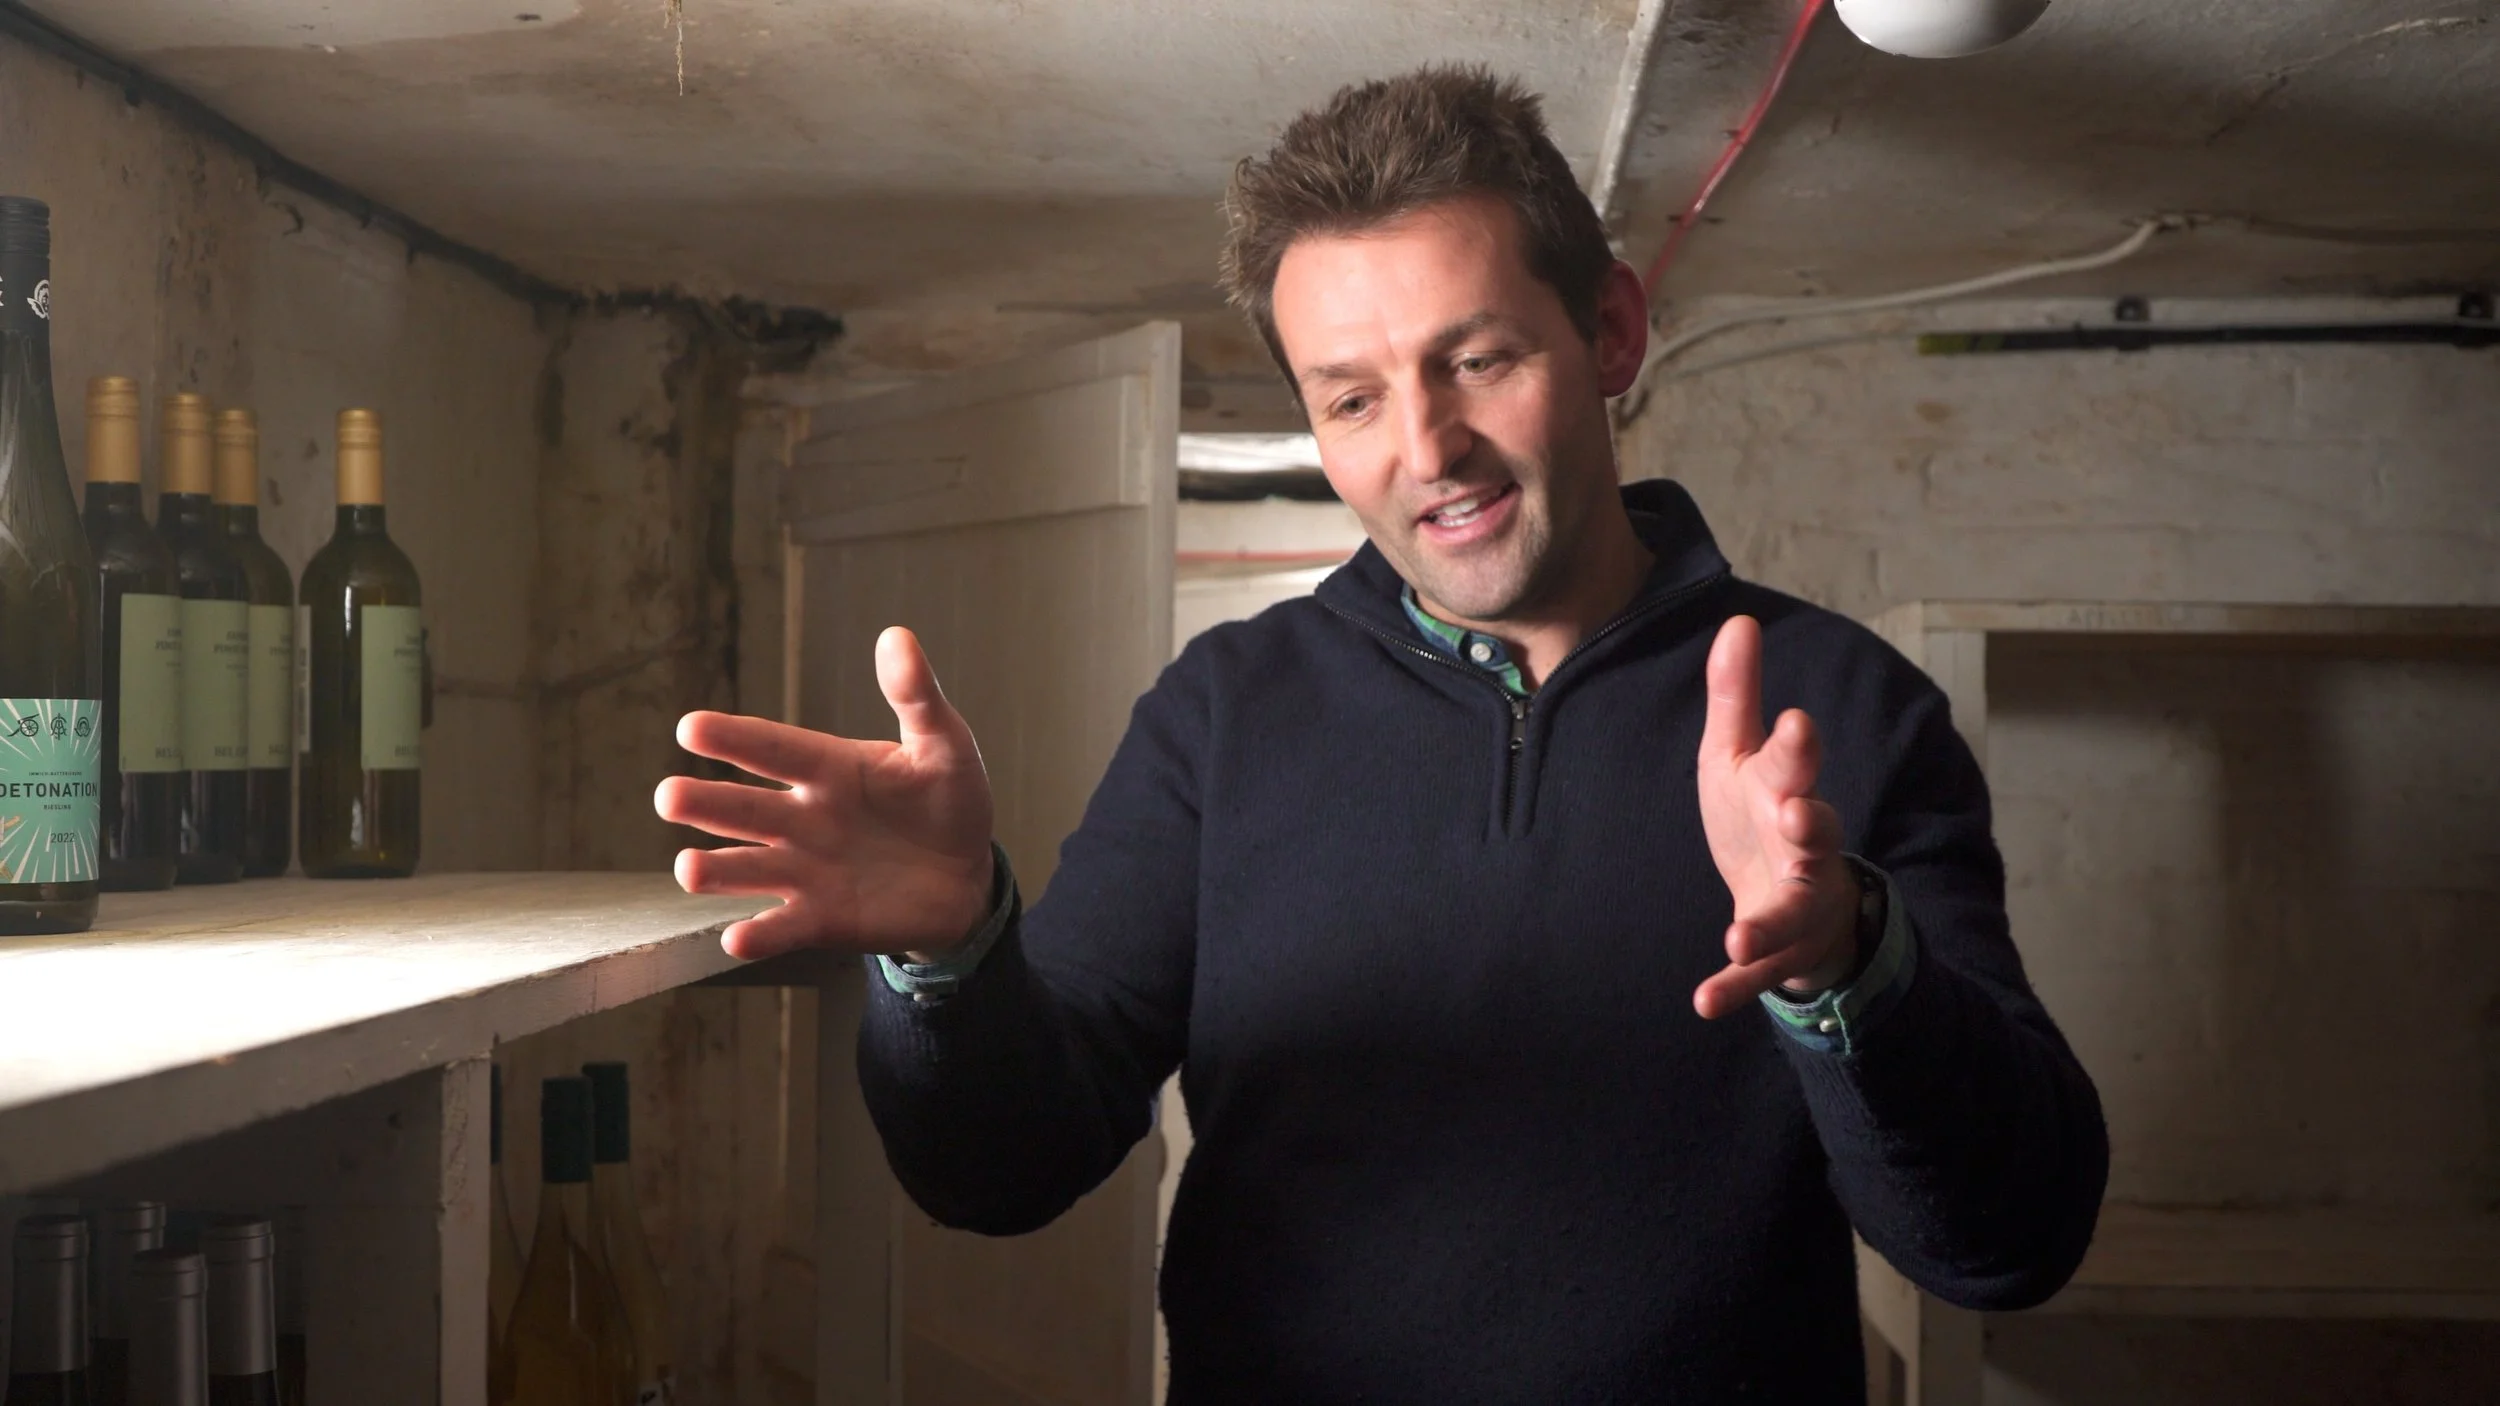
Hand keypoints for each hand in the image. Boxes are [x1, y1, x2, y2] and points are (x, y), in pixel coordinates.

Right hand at [654, 626, 995, 960]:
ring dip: (717, 870)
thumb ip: (917, 697)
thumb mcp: (943, 746)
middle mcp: (803, 818)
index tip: (691, 727)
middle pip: (746, 809)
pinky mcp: (821, 918)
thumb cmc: (948, 802)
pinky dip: (760, 934)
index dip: (735, 738)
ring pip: (748, 868)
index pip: (774, 748)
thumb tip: (896, 636)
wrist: (968, 878)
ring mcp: (807, 870)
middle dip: (705, 803)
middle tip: (668, 797)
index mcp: (828, 768)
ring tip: (688, 869)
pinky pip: (784, 927)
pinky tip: (737, 937)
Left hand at [1692, 615, 1859, 1019]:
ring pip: (1791, 908)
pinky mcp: (1779, 946)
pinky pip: (1760, 971)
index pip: (1793, 763)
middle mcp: (1803, 845)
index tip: (1794, 720)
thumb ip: (1736, 696)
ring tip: (1738, 935)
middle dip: (1809, 821)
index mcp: (1788, 790)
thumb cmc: (1762, 815)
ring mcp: (1796, 899)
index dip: (1794, 745)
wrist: (1800, 901)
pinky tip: (1704, 1001)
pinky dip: (1734, 986)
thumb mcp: (1739, 754)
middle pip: (1812, 830)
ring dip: (1767, 921)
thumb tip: (1738, 620)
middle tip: (1802, 814)